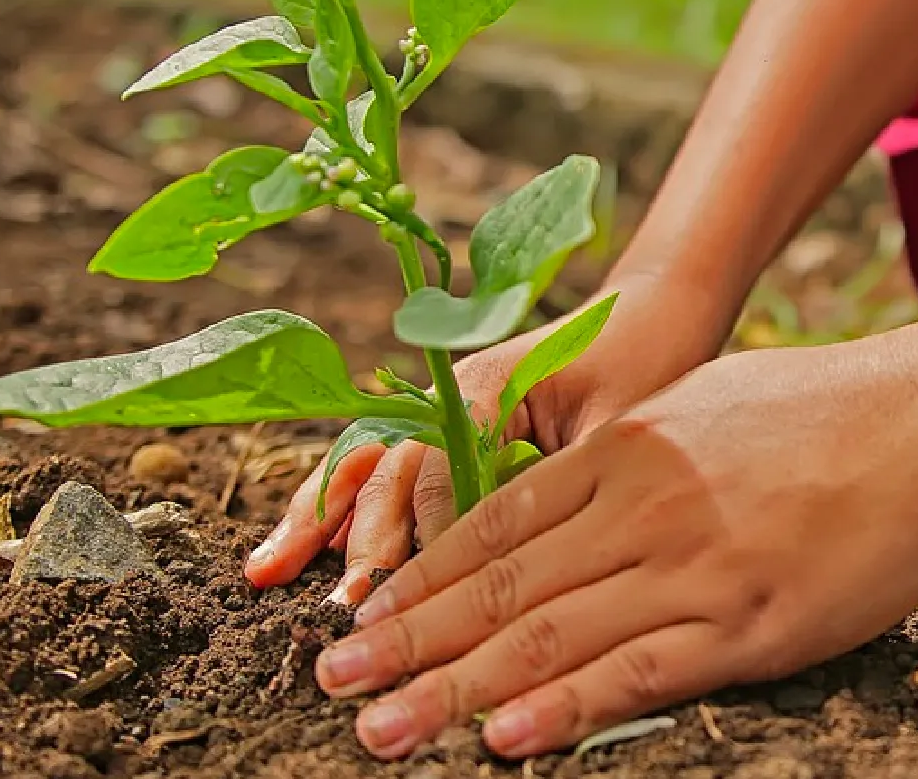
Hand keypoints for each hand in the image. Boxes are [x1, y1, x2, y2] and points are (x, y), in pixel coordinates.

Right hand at [243, 270, 732, 601]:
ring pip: (364, 464)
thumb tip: (527, 553)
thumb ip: (569, 477)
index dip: (425, 529)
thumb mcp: (620, 421)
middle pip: (387, 466)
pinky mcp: (443, 428)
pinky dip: (335, 508)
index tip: (413, 591)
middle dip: (358, 538)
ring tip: (264, 573)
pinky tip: (297, 551)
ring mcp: (438, 408)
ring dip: (316, 519)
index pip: (439, 463)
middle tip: (343, 606)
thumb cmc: (646, 362)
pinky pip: (380, 467)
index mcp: (490, 384)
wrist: (652, 310)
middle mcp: (449, 393)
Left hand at [310, 331, 917, 758]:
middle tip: (333, 680)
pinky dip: (567, 708)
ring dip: (453, 687)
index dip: (419, 577)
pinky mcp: (751, 620)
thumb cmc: (833, 407)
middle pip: (500, 584)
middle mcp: (641, 503)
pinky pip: (641, 671)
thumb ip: (636, 451)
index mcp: (626, 447)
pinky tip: (507, 737)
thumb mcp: (709, 403)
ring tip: (382, 729)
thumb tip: (581, 487)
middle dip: (407, 637)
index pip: (494, 523)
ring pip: (550, 634)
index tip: (362, 614)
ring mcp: (694, 562)